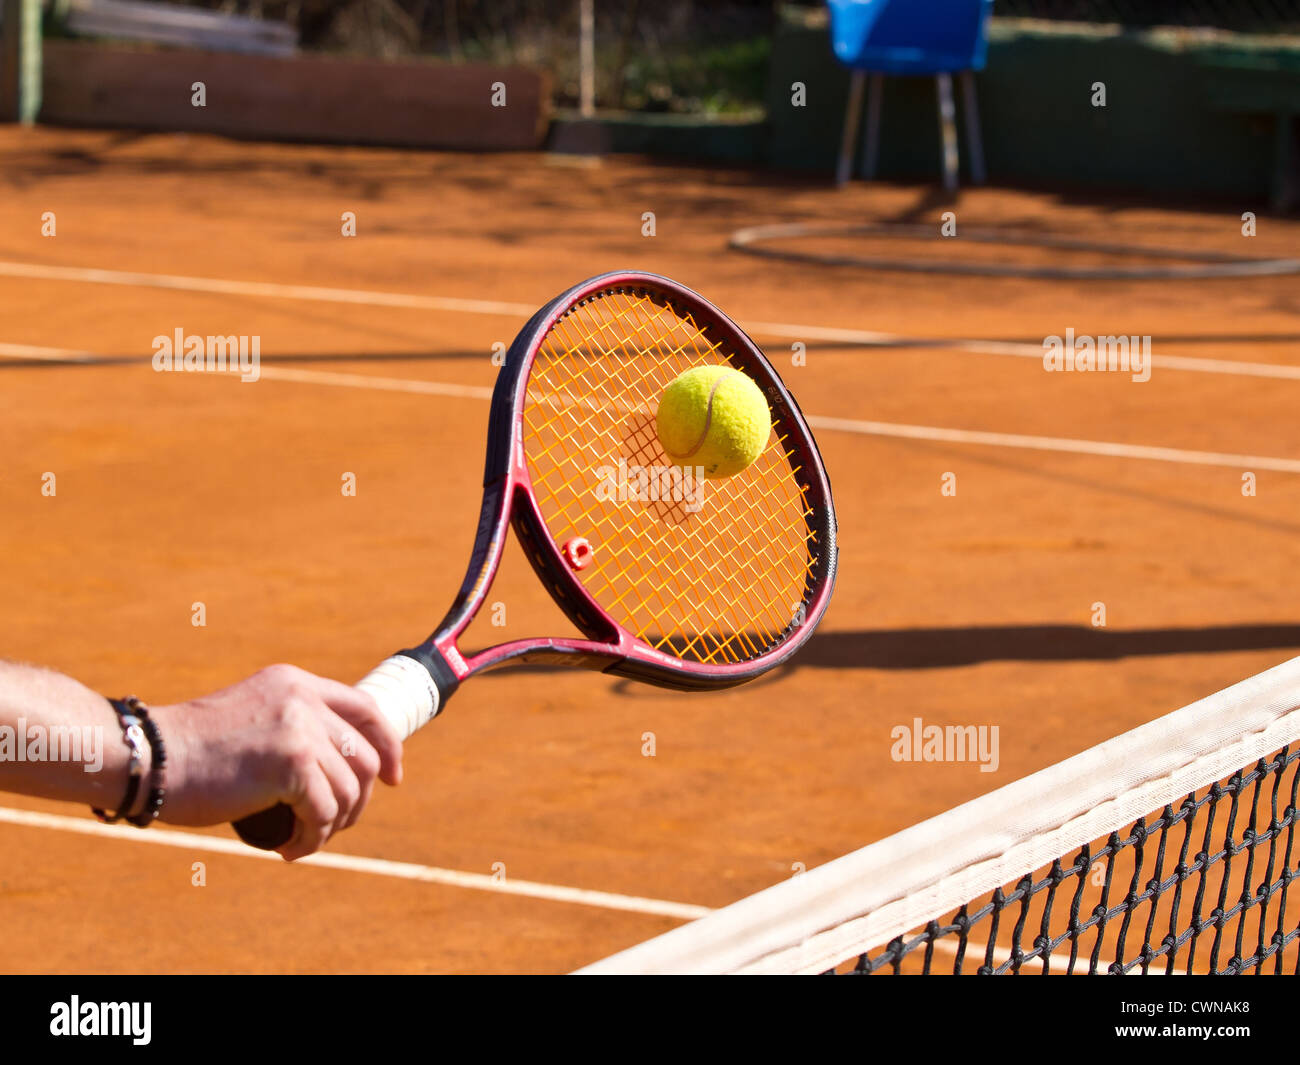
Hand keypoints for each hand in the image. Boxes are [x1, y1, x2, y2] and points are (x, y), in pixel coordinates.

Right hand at [150, 665, 402, 860]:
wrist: (147, 758)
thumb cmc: (191, 750)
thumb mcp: (253, 717)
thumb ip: (292, 725)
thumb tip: (339, 767)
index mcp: (296, 682)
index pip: (366, 709)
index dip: (388, 745)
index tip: (393, 777)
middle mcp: (304, 699)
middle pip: (365, 757)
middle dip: (358, 799)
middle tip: (332, 825)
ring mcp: (301, 729)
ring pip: (349, 790)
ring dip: (331, 825)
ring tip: (302, 838)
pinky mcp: (292, 764)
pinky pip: (325, 813)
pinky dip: (312, 839)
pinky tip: (289, 848)